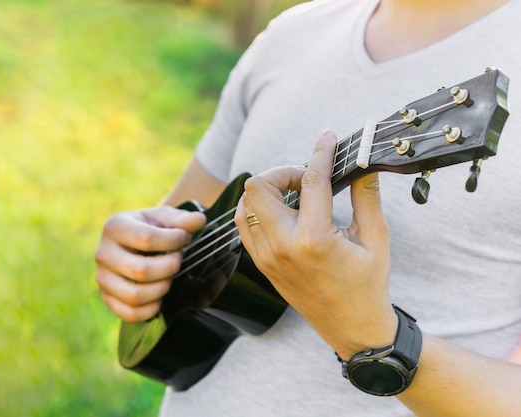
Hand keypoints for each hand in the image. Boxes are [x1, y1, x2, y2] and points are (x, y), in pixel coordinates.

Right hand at [95, 206, 205, 321]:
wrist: (131, 244)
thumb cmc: (150, 228)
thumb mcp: (164, 218)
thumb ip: (182, 219)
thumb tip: (200, 220)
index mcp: (115, 227)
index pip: (146, 238)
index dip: (173, 241)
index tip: (185, 238)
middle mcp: (103, 253)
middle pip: (141, 270)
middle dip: (169, 267)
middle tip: (177, 260)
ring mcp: (102, 279)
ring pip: (135, 295)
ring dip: (162, 288)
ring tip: (169, 277)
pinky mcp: (107, 299)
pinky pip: (130, 314)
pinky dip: (151, 308)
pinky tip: (161, 296)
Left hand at [234, 130, 396, 358]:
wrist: (351, 327)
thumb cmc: (368, 284)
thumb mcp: (375, 238)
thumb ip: (366, 197)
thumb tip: (363, 164)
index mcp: (314, 239)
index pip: (311, 181)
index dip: (320, 152)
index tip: (328, 139)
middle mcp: (282, 246)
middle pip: (256, 186)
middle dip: (281, 172)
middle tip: (306, 179)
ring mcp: (266, 257)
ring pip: (244, 204)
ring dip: (266, 191)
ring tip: (294, 195)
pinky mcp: (261, 264)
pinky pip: (244, 225)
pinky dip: (257, 210)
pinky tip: (282, 212)